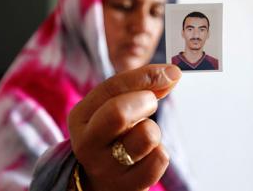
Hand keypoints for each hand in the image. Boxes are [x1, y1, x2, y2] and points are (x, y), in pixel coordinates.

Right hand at [68, 64, 181, 190]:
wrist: (100, 181)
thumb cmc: (111, 136)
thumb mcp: (113, 107)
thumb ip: (140, 87)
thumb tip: (172, 73)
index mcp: (80, 117)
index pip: (111, 88)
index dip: (145, 76)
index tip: (171, 72)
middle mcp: (87, 143)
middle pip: (120, 112)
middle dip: (145, 101)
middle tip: (150, 104)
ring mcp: (106, 168)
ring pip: (147, 136)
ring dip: (153, 130)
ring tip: (144, 135)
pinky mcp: (128, 186)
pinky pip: (159, 159)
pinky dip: (159, 153)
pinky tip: (146, 156)